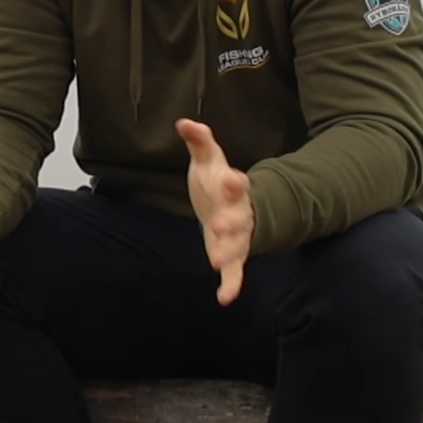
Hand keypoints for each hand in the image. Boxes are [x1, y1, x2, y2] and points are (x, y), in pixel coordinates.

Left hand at [176, 118, 251, 305]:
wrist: (232, 205)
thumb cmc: (216, 180)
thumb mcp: (208, 159)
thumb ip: (199, 141)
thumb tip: (184, 122)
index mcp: (232, 188)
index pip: (237, 184)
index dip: (236, 182)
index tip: (235, 180)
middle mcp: (239, 213)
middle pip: (238, 219)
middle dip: (230, 223)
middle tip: (219, 227)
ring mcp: (237, 235)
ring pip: (237, 246)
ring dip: (229, 254)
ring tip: (218, 264)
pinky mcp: (233, 255)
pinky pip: (236, 271)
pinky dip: (232, 285)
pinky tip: (225, 299)